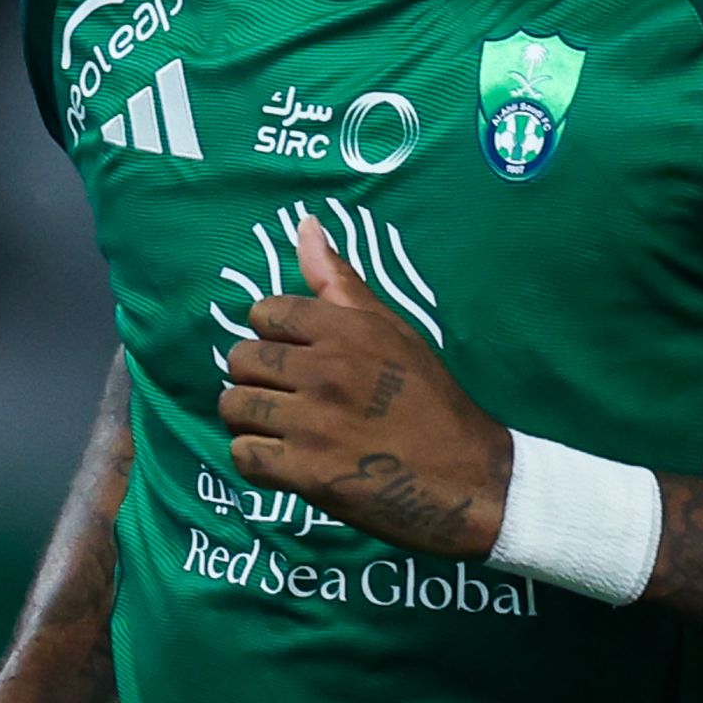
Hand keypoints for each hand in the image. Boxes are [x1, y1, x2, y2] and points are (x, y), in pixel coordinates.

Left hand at [221, 221, 509, 558]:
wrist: (468, 478)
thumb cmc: (431, 400)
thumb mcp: (394, 331)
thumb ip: (340, 282)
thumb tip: (303, 224)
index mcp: (347, 331)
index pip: (264, 313)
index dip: (272, 335)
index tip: (296, 357)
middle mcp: (327, 372)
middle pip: (240, 359)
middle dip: (257, 378)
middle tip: (286, 395)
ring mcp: (313, 424)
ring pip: (234, 407)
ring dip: (252, 420)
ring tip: (282, 427)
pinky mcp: (307, 474)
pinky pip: (243, 455)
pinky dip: (257, 460)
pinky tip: (285, 459)